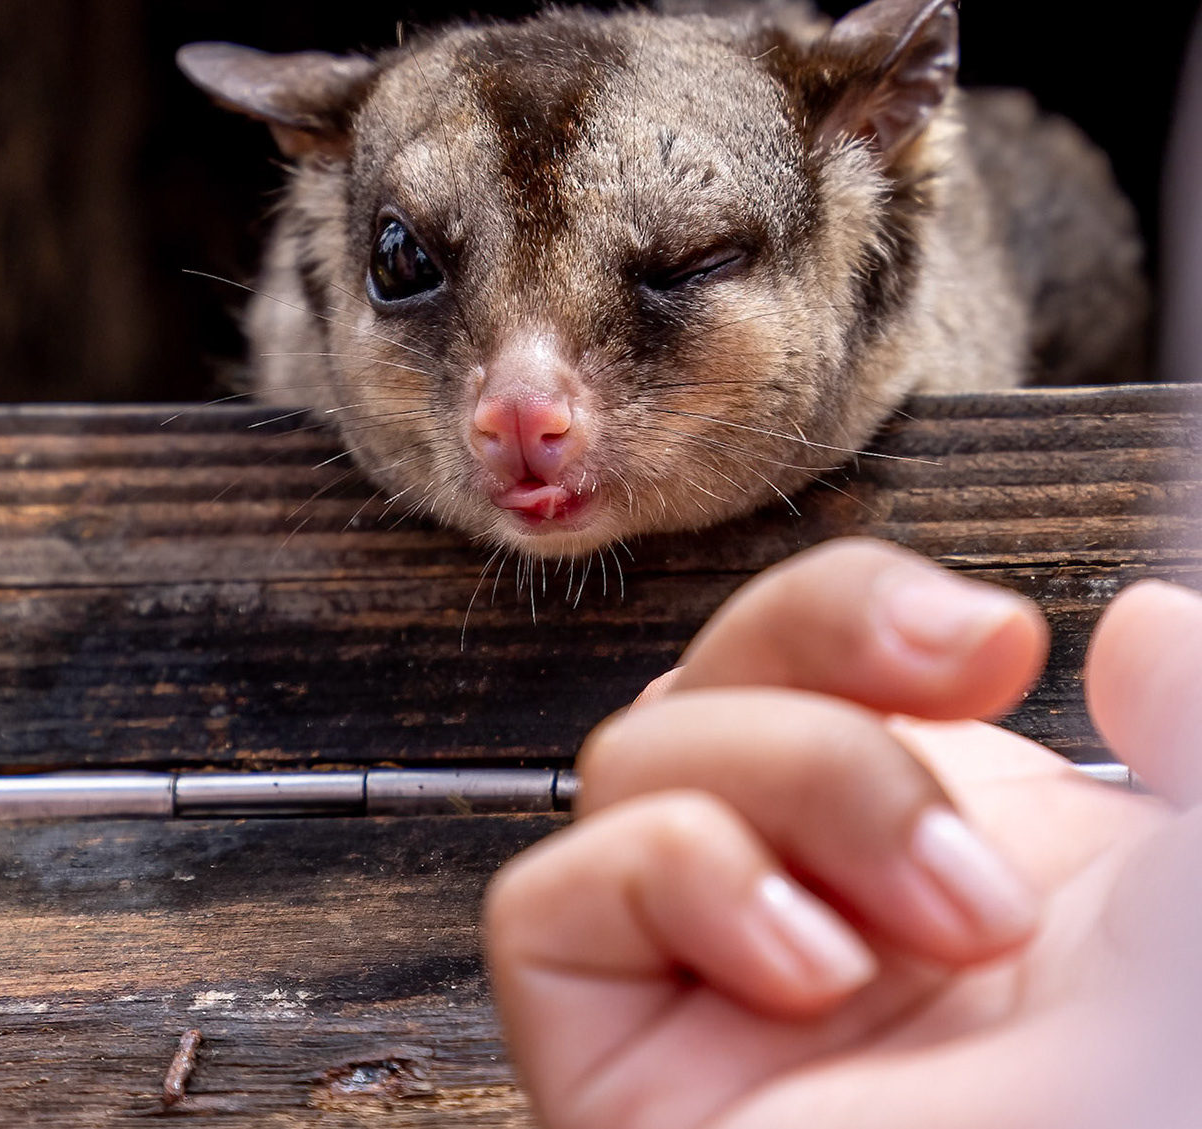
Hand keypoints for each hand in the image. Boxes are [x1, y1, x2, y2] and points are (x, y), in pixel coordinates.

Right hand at [486, 538, 1201, 1126]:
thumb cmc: (1184, 1092)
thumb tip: (1141, 631)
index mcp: (966, 860)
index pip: (826, 668)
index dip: (862, 604)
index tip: (995, 642)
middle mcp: (832, 914)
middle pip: (707, 678)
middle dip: (816, 643)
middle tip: (961, 695)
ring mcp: (722, 997)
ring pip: (629, 761)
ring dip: (793, 785)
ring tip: (932, 921)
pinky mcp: (624, 1076)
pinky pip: (546, 905)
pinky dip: (669, 879)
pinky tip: (809, 970)